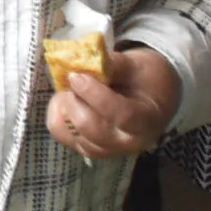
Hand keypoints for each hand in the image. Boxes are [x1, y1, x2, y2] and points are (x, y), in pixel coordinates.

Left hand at [47, 43, 179, 160]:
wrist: (152, 98)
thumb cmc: (145, 80)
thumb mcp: (135, 65)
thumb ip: (112, 64)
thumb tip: (82, 60)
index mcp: (146, 120)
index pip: (121, 115)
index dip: (94, 95)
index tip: (76, 76)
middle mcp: (127, 142)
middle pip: (91, 127)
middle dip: (74, 100)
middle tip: (72, 79)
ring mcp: (107, 149)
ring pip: (74, 134)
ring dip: (64, 108)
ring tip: (69, 90)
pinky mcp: (90, 149)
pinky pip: (64, 137)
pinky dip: (57, 117)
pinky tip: (64, 102)